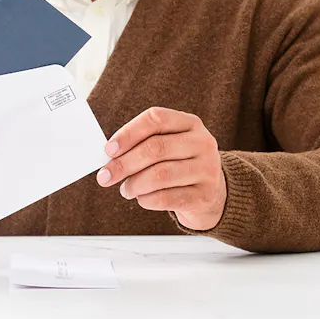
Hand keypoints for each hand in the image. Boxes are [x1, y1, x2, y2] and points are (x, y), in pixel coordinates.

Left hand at [95, 107, 226, 230]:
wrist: (213, 194)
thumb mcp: (168, 146)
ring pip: (160, 175)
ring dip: (134, 184)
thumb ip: (142, 144)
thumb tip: (109, 156)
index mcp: (190, 123)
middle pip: (155, 148)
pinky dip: (147, 199)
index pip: (156, 119)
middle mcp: (202, 143)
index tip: (108, 150)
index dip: (128, 133)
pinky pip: (167, 198)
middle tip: (106, 175)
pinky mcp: (204, 195)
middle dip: (124, 163)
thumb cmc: (180, 165)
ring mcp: (207, 169)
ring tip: (126, 189)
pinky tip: (142, 198)